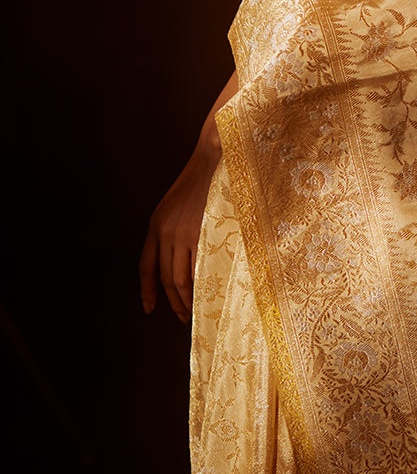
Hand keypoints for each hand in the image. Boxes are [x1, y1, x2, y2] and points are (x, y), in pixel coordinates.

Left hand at [139, 145, 219, 321]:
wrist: (214, 157)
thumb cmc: (200, 180)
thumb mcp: (175, 207)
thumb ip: (172, 231)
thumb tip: (179, 261)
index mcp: (156, 225)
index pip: (145, 267)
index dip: (147, 291)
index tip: (149, 309)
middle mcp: (165, 232)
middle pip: (166, 278)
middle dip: (173, 301)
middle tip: (182, 316)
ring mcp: (184, 233)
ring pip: (182, 278)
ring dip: (187, 298)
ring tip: (195, 310)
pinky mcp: (202, 232)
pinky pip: (200, 267)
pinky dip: (203, 283)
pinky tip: (209, 290)